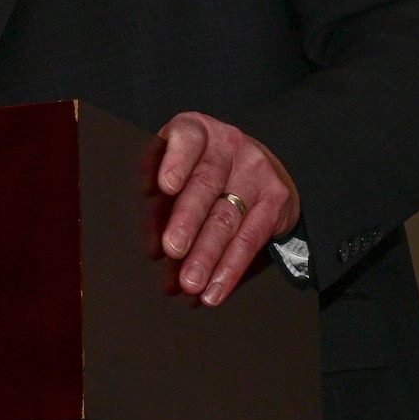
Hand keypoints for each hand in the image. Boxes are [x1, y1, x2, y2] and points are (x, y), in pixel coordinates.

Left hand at [156, 112, 299, 305]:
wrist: (254, 160)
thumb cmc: (199, 164)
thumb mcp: (177, 161)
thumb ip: (158, 189)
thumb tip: (143, 240)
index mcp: (197, 130)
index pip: (187, 139)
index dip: (175, 162)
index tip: (164, 187)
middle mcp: (229, 145)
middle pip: (205, 185)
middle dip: (187, 221)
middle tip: (172, 249)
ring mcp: (256, 172)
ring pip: (227, 218)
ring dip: (207, 256)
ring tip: (190, 282)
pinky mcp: (275, 199)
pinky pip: (250, 239)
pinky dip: (229, 269)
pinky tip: (214, 289)